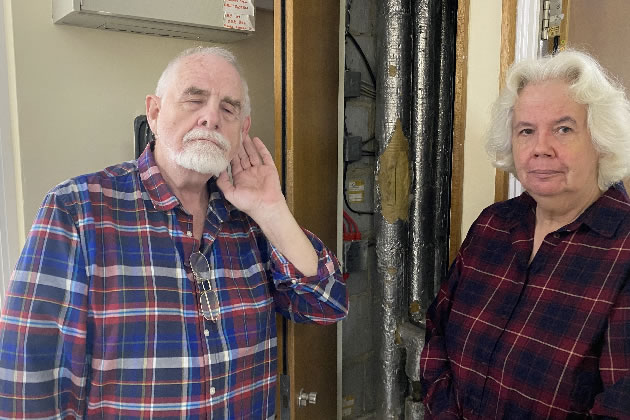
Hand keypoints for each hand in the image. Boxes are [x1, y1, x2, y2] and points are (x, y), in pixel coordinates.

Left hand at [218, 134, 317, 275]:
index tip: (225, 143)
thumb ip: (223, 182)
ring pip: (252, 154)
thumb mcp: (231, 194)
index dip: (230, 153)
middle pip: (243, 156)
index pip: (233, 163)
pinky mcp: (269, 169)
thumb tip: (218, 170)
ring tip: (244, 133)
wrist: (266, 207)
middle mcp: (249, 173)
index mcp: (240, 178)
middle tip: (234, 134)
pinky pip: (265, 156)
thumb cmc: (249, 203)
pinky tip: (256, 140)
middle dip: (238, 146)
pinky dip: (261, 147)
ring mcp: (259, 170)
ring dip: (248, 144)